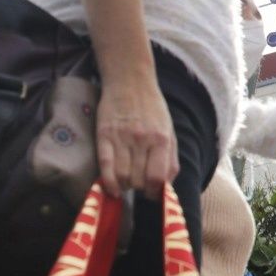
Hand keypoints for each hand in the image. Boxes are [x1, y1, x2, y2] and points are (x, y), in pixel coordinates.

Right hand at [96, 72, 177, 197]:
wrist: (130, 81)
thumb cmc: (153, 108)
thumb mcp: (170, 131)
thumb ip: (171, 159)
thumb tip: (167, 186)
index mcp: (162, 139)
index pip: (157, 178)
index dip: (155, 192)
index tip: (153, 193)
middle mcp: (142, 140)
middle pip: (139, 180)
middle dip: (140, 189)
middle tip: (140, 185)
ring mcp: (121, 138)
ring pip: (122, 177)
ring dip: (125, 186)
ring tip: (127, 183)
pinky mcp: (104, 135)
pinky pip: (105, 166)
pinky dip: (108, 183)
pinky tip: (112, 188)